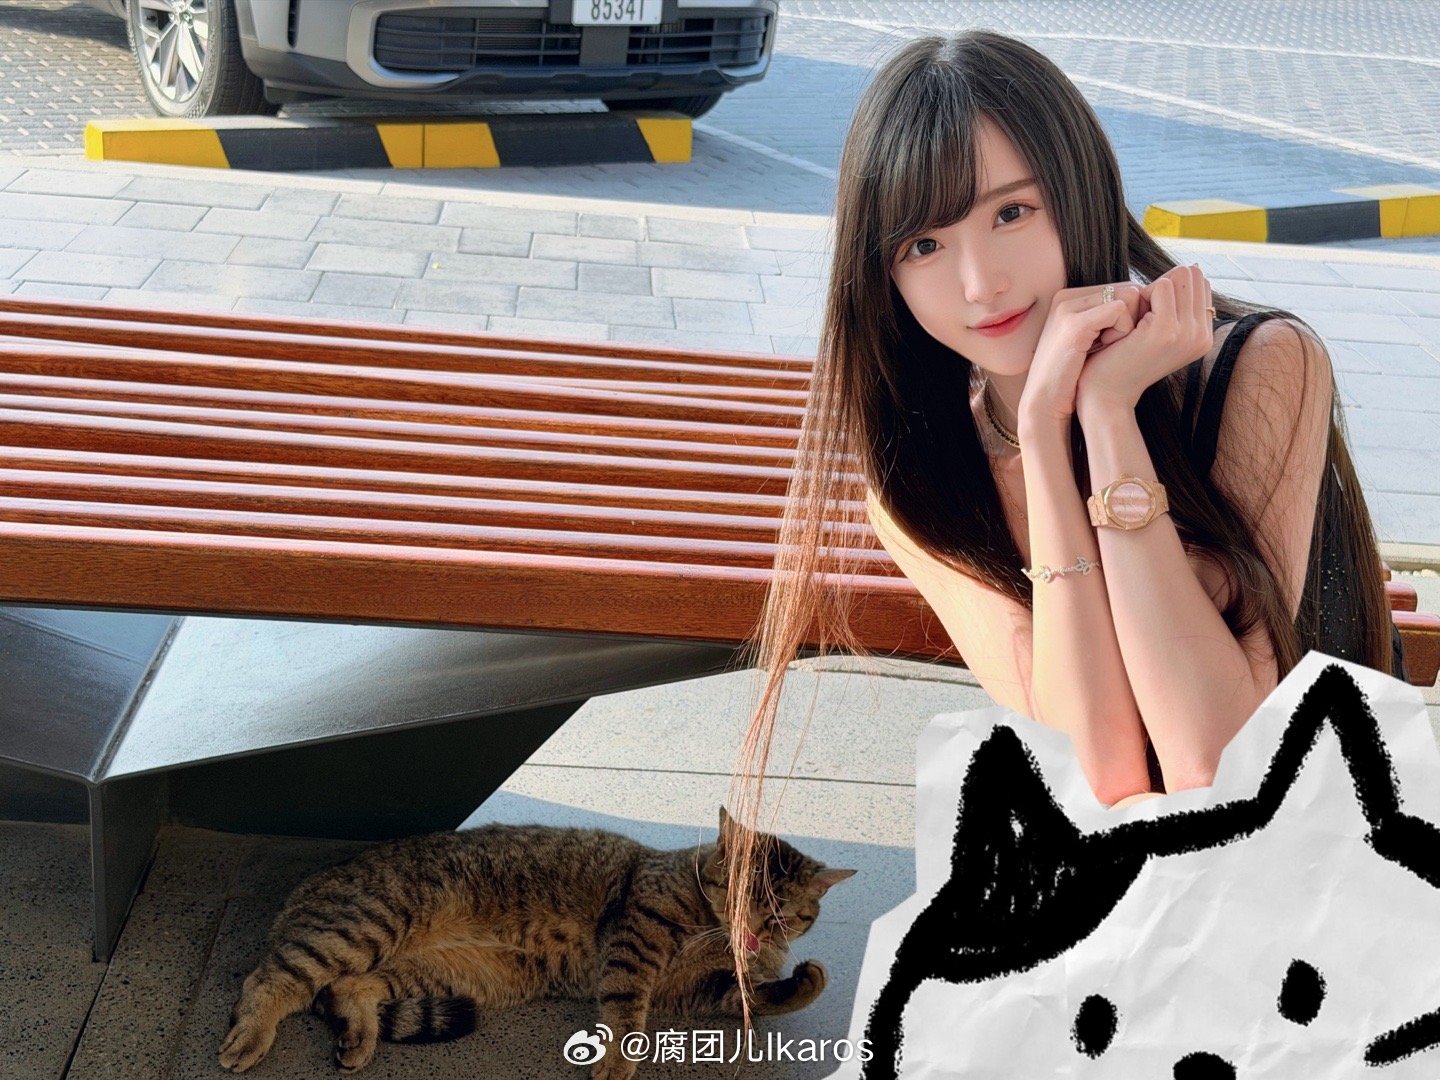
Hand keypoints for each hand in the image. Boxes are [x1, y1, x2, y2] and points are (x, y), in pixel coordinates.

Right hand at [1018, 281, 1144, 428]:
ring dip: (1128, 325)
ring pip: (1127, 297)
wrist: (1044, 402)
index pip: (1122, 288)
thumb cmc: (1071, 377)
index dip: (1131, 315)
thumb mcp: (1086, 340)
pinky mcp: (1075, 324)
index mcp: (1068, 298)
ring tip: (1106, 348)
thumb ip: (1105, 318)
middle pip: (1128, 289)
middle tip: (1110, 346)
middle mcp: (1066, 297)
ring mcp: (1068, 308)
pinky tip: (1107, 350)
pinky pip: (1120, 311)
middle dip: (1132, 318)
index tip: (1111, 341)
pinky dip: (1122, 332)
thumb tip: (1140, 301)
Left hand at [1076, 265, 1213, 413]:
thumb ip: (1176, 305)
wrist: (1105, 394)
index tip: (1147, 318)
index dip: (1169, 289)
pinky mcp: (1166, 330)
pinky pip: (1160, 285)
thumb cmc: (1122, 358)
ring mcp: (1187, 333)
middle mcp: (1202, 335)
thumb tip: (1189, 266)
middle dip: (1162, 286)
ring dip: (1149, 291)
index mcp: (1203, 335)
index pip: (1198, 282)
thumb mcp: (1157, 331)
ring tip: (1133, 324)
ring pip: (1178, 276)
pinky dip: (1139, 296)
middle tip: (1138, 319)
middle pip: (1191, 275)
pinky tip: (1126, 326)